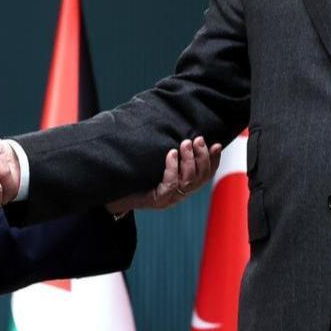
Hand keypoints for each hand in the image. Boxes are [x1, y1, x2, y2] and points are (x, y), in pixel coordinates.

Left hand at [106, 136, 222, 213]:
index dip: (213, 160)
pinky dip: (172, 167)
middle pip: (201, 177)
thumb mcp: (155, 162)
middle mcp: (181, 193)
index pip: (206, 174)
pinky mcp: (158, 200)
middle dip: (202, 157)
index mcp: (184, 185)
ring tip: (184, 143)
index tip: (216, 144)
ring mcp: (170, 199)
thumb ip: (170, 152)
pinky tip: (170, 153)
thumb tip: (179, 129)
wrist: (114, 195)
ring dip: (189, 160)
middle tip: (197, 139)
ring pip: (189, 180)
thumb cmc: (136, 176)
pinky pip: (171, 185)